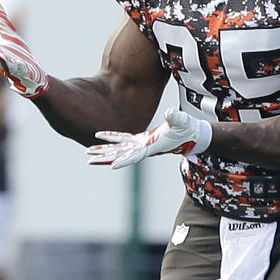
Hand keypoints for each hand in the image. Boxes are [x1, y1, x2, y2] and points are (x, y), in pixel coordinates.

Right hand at [0, 1, 48, 98]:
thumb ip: (0, 21)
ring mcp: (14, 69)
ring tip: (0, 54)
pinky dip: (21, 68)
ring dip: (3, 61)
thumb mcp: (9, 35)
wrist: (33, 75)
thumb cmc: (18, 55)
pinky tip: (21, 63)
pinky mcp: (25, 74)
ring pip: (7, 66)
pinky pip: (22, 71)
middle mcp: (3, 61)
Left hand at [86, 107, 212, 169]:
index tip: (112, 166)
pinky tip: (99, 136)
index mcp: (152, 147)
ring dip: (104, 151)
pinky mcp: (141, 139)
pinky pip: (123, 139)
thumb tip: (170, 113)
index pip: (136, 156)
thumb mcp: (183, 122)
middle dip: (105, 158)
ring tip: (88, 153)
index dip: (125, 161)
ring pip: (118, 149)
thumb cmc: (188, 129)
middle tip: (88, 160)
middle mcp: (144, 148)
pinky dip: (111, 138)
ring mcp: (142, 144)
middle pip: (121, 155)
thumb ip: (176, 118)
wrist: (191, 134)